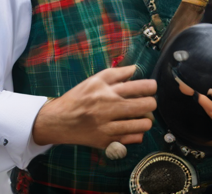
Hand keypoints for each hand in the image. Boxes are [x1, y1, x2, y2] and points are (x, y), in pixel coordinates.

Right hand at [32, 65, 155, 148]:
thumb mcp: (94, 79)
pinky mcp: (107, 141)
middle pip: (146, 105)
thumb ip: (116, 73)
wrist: (59, 120)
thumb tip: (135, 69)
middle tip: (148, 102)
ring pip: (142, 125)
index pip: (140, 87)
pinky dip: (137, 133)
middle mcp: (109, 108)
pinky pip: (132, 139)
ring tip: (142, 116)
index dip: (151, 86)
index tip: (152, 87)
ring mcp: (109, 126)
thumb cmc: (78, 97)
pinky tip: (133, 127)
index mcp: (107, 90)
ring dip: (146, 120)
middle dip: (152, 103)